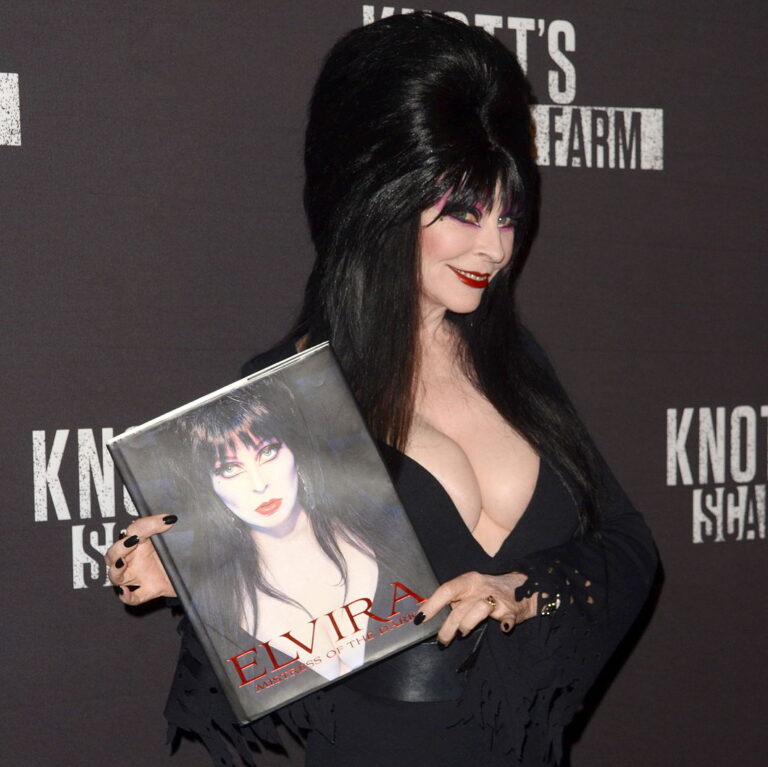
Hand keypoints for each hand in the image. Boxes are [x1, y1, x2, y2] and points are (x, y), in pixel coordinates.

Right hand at [104, 515, 177, 604]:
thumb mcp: (176, 536)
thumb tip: (169, 519)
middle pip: (114, 553)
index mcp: (142, 540)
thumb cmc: (181, 550)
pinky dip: (126, 596)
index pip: (135, 529)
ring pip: (116, 576)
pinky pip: (133, 598)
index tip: (164, 521)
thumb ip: (169, 528)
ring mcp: (140, 575)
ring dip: (116, 569)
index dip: (145, 524)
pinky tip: (125, 592)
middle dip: (119, 547)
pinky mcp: (150, 590)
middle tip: (133, 540)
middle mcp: (136, 558)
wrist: (194, 569)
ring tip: (123, 563)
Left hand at [417, 570, 536, 644]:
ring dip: (468, 625)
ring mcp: (497, 598)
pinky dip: (505, 624)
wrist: (522, 587)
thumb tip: (430, 611)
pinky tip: (503, 629)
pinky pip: (507, 618)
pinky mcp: (511, 610)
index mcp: (468, 581)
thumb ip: (455, 598)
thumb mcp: (470, 588)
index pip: (446, 590)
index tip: (420, 618)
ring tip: (463, 633)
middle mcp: (481, 588)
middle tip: (441, 641)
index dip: (432, 604)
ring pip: (479, 611)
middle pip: (460, 608)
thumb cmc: (489, 590)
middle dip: (448, 628)